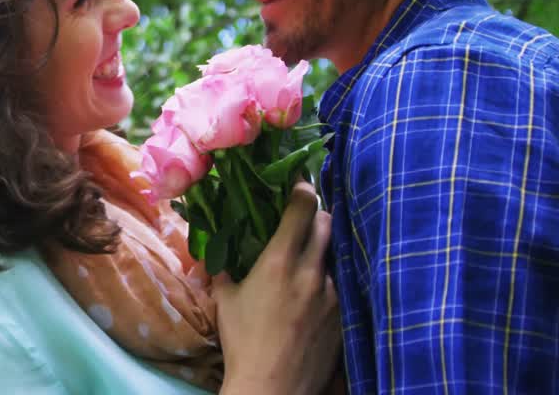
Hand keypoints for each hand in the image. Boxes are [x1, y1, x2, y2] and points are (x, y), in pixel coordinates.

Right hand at [216, 182, 341, 394]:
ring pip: (334, 255)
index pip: (303, 208)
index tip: (298, 185)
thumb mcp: (224, 300)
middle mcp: (312, 271)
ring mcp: (333, 294)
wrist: (273, 386)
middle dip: (317, 214)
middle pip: (327, 223)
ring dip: (322, 250)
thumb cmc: (243, 341)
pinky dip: (328, 281)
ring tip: (308, 259)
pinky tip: (315, 292)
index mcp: (280, 261)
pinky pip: (340, 285)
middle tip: (304, 217)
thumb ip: (223, 269)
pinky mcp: (344, 315)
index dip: (302, 190)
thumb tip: (214, 250)